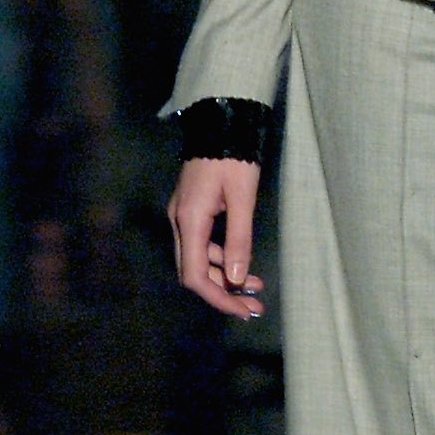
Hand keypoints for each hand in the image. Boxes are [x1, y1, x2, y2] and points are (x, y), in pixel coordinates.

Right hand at [169, 155, 266, 320]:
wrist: (221, 124)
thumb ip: (239, 239)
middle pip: (193, 272)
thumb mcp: (243, 198)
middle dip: (223, 292)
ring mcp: (182, 216)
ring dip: (224, 277)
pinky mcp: (190, 210)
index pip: (194, 275)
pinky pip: (201, 244)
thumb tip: (236, 278)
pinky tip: (242, 264)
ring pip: (198, 260)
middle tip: (254, 307)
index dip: (218, 297)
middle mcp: (178, 222)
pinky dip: (220, 258)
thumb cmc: (234, 158)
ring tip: (256, 288)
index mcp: (188, 221)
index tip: (242, 310)